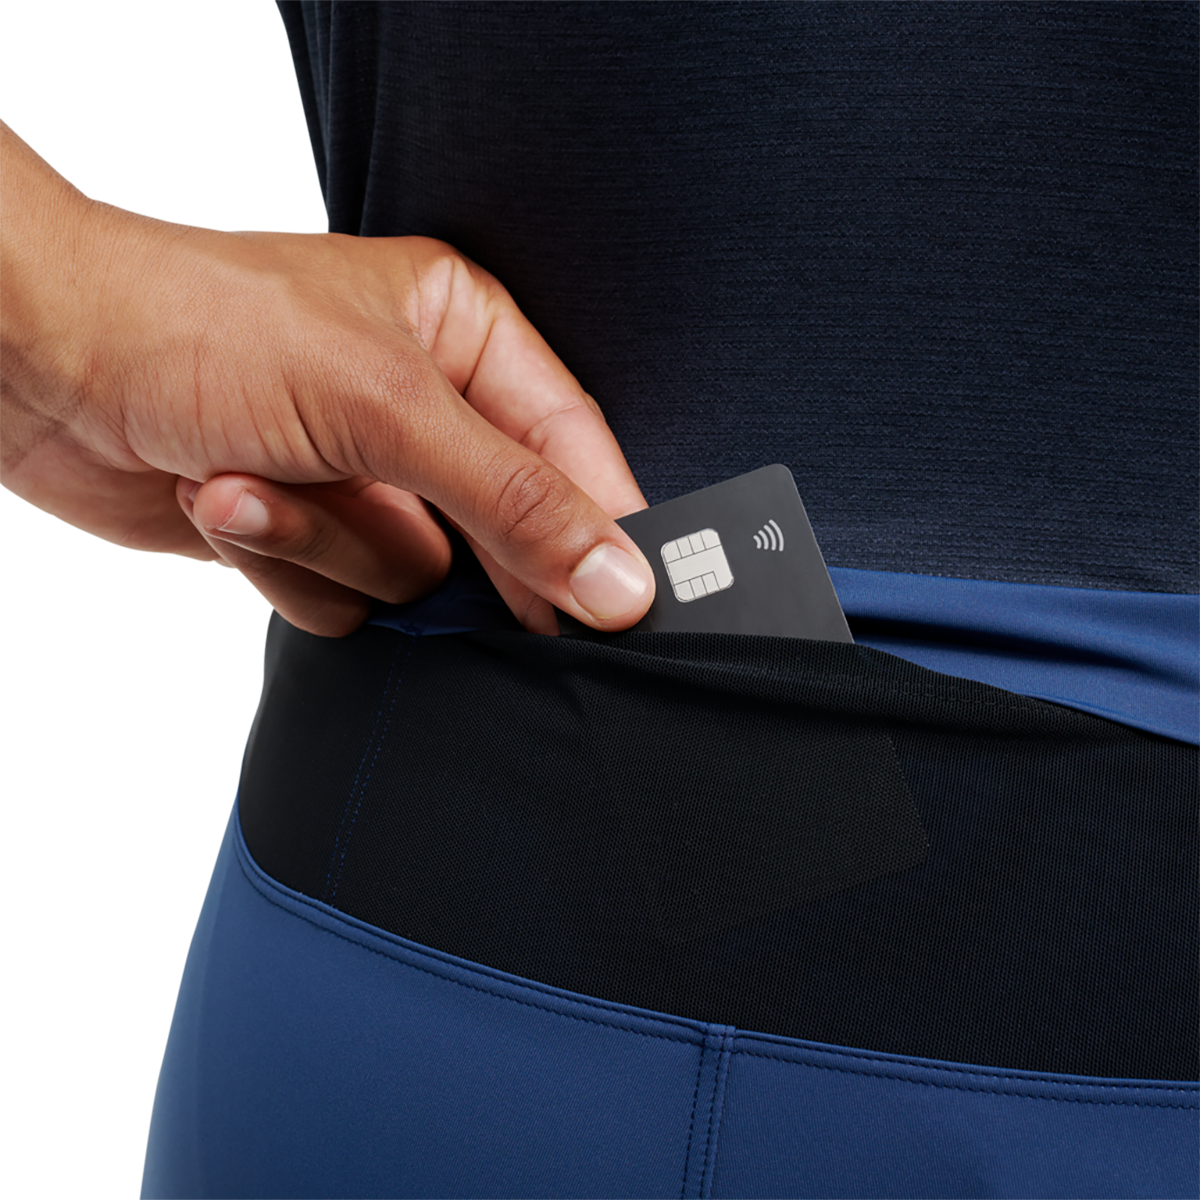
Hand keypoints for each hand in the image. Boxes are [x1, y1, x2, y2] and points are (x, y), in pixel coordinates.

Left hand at [0, 168, 655, 637]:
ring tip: (254, 478)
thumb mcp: (384, 406)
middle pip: (500, 530)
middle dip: (425, 531)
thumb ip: (514, 501)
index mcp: (467, 338)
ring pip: (415, 579)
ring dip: (331, 543)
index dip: (598, 530)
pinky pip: (346, 598)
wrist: (41, 364)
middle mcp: (427, 410)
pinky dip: (285, 563)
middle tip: (395, 528)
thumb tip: (616, 578)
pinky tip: (226, 498)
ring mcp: (371, 479)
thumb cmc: (198, 325)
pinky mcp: (314, 532)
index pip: (572, 451)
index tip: (620, 605)